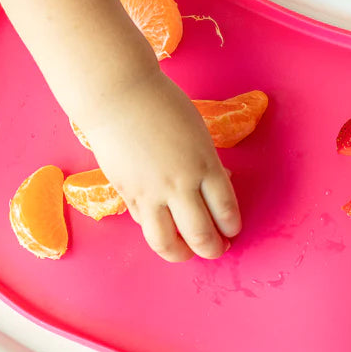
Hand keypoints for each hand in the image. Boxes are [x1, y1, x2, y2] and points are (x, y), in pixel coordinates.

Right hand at [81, 69, 240, 261]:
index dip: (232, 227)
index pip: (226, 210)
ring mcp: (151, 193)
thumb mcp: (198, 133)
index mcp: (204, 165)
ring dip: (182, 255)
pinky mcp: (127, 194)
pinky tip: (163, 228)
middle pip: (201, 234)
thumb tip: (219, 185)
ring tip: (187, 253)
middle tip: (218, 249)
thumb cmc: (163, 106)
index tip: (232, 230)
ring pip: (167, 242)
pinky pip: (145, 224)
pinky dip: (156, 230)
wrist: (118, 96)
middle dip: (214, 249)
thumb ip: (208, 164)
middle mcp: (180, 184)